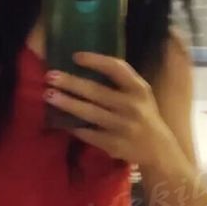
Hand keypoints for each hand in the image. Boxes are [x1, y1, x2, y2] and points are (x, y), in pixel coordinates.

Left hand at [43, 52, 173, 167]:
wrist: (158, 149)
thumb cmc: (143, 114)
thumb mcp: (140, 93)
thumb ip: (120, 80)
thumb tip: (84, 64)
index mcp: (139, 89)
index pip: (116, 68)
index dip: (95, 60)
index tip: (75, 56)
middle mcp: (132, 106)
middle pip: (97, 91)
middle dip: (71, 83)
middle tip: (50, 76)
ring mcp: (123, 127)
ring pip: (90, 113)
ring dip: (67, 103)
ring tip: (48, 95)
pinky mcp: (114, 145)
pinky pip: (89, 134)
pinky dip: (74, 126)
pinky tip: (60, 120)